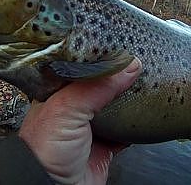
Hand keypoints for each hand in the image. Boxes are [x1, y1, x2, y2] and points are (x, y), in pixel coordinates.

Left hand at [19, 58, 141, 184]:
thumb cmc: (47, 147)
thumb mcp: (68, 108)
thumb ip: (97, 86)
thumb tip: (129, 65)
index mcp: (59, 90)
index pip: (80, 65)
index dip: (98, 55)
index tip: (117, 44)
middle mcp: (74, 105)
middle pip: (100, 84)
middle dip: (116, 75)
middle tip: (135, 59)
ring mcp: (90, 124)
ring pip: (114, 104)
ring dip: (127, 96)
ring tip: (143, 79)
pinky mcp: (105, 142)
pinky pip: (124, 128)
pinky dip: (134, 122)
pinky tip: (143, 109)